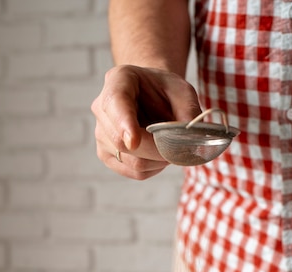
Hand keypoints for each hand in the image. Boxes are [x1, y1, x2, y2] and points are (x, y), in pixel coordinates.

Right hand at [91, 64, 200, 179]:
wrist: (152, 97)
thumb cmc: (165, 91)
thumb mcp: (183, 91)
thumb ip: (189, 111)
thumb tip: (190, 140)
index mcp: (118, 80)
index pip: (115, 103)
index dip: (123, 124)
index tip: (133, 141)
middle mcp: (102, 107)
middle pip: (122, 141)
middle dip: (156, 149)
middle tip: (179, 147)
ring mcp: (101, 134)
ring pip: (131, 160)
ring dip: (158, 160)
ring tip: (170, 147)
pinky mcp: (107, 154)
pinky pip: (134, 171)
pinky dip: (153, 168)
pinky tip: (159, 155)